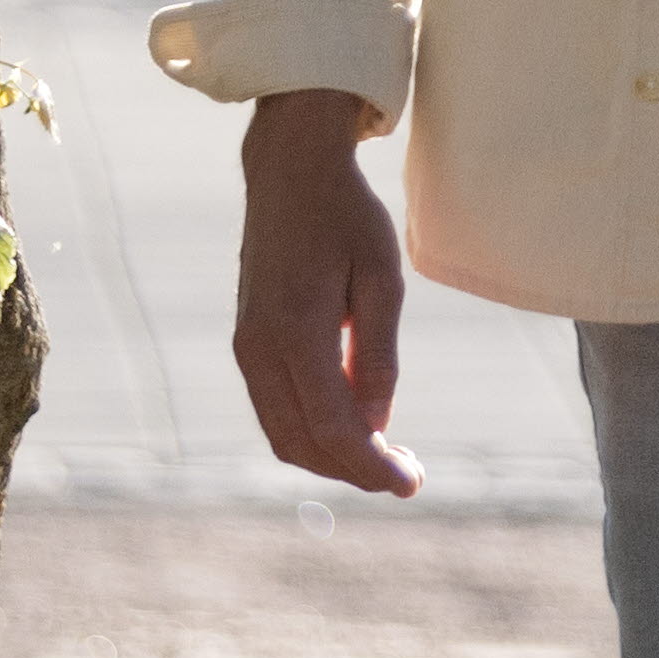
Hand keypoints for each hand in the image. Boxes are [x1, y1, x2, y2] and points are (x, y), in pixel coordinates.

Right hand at [231, 92, 421, 499]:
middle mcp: (258, 349)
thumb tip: (377, 423)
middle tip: (407, 474)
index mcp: (294, 332)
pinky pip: (276, 410)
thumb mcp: (383, 279)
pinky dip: (313, 432)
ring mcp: (246, 349)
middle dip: (355, 470)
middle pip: (302, 444)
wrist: (289, 172)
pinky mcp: (247, 344)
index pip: (332, 426)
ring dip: (333, 457)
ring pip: (284, 434)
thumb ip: (377, 357)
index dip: (372, 465)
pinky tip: (356, 425)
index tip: (412, 485)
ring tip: (387, 456)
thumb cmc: (346, 217)